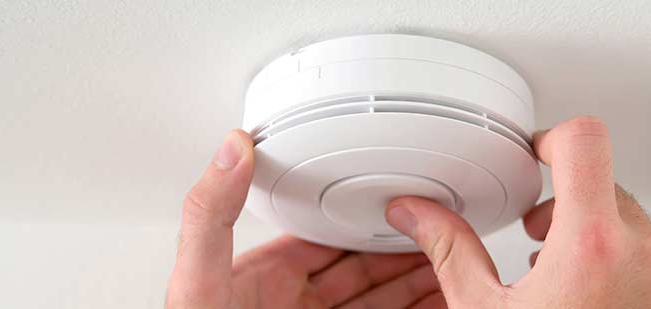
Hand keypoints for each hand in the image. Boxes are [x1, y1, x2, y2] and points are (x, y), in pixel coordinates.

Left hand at [166, 130, 441, 308]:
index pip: (326, 238)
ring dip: (415, 287)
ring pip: (378, 303)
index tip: (400, 205)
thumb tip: (231, 149)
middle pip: (362, 271)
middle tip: (444, 239)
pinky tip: (435, 305)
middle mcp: (295, 306)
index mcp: (265, 277)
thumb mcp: (198, 279)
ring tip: (452, 271)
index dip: (365, 221)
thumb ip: (212, 215)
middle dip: (403, 253)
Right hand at [384, 117, 650, 307]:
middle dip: (567, 203)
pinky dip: (629, 266)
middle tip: (538, 236)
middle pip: (607, 184)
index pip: (584, 141)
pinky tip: (598, 300)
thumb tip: (416, 213)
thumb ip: (451, 249)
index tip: (537, 155)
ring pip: (636, 223)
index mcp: (590, 245)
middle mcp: (645, 255)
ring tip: (566, 275)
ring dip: (599, 236)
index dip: (553, 138)